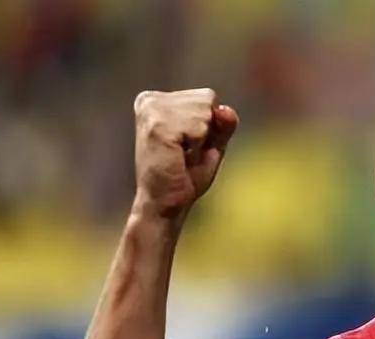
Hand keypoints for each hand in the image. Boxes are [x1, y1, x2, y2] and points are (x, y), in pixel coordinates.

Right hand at [132, 88, 238, 218]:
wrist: (165, 205)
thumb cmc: (185, 176)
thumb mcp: (212, 143)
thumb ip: (223, 122)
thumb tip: (224, 109)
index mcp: (156, 99)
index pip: (207, 96)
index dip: (209, 126)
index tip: (187, 145)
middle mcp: (149, 99)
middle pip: (207, 99)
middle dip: (206, 131)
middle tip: (184, 153)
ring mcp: (151, 111)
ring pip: (204, 111)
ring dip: (200, 140)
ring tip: (181, 155)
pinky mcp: (156, 126)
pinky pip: (198, 127)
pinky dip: (197, 146)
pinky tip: (179, 156)